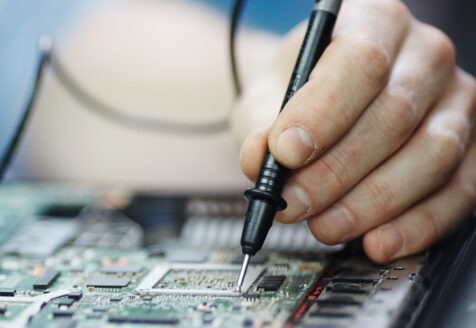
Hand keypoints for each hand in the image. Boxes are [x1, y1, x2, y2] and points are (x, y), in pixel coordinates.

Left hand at [236, 0, 475, 262]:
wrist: (317, 103)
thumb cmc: (295, 94)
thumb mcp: (264, 99)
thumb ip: (260, 126)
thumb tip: (261, 160)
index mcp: (373, 21)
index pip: (361, 63)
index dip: (323, 113)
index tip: (286, 153)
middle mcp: (425, 53)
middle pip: (394, 116)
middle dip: (336, 171)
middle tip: (292, 204)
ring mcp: (456, 99)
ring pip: (431, 155)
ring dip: (372, 203)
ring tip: (323, 226)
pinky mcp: (472, 146)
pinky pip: (458, 191)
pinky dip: (415, 225)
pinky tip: (377, 242)